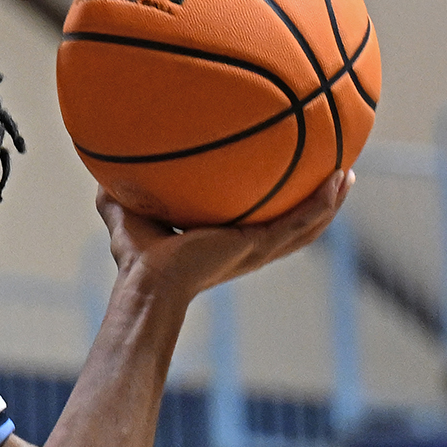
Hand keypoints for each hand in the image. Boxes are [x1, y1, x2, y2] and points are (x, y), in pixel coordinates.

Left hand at [101, 170, 349, 298]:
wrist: (147, 284)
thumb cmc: (137, 256)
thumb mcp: (129, 212)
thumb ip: (117, 190)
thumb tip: (98, 162)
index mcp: (228, 241)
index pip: (262, 222)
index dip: (280, 205)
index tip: (294, 181)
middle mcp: (249, 247)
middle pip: (296, 225)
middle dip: (318, 203)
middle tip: (338, 175)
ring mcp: (257, 249)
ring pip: (308, 226)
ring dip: (331, 203)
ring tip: (348, 175)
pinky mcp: (258, 247)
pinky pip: (300, 222)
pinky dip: (321, 204)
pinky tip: (337, 181)